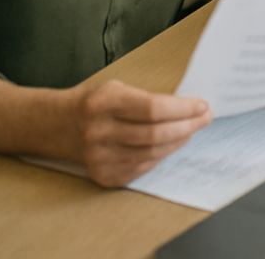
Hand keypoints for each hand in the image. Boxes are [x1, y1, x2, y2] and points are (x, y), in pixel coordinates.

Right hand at [64, 80, 211, 186]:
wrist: (60, 126)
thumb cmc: (98, 103)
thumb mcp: (118, 89)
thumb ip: (149, 99)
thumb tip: (191, 109)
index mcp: (104, 103)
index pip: (153, 108)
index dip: (183, 109)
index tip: (203, 106)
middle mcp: (99, 132)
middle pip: (156, 134)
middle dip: (188, 126)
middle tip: (205, 118)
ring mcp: (99, 158)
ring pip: (152, 153)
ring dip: (179, 141)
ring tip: (191, 130)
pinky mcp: (103, 175)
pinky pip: (143, 167)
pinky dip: (161, 155)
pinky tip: (171, 144)